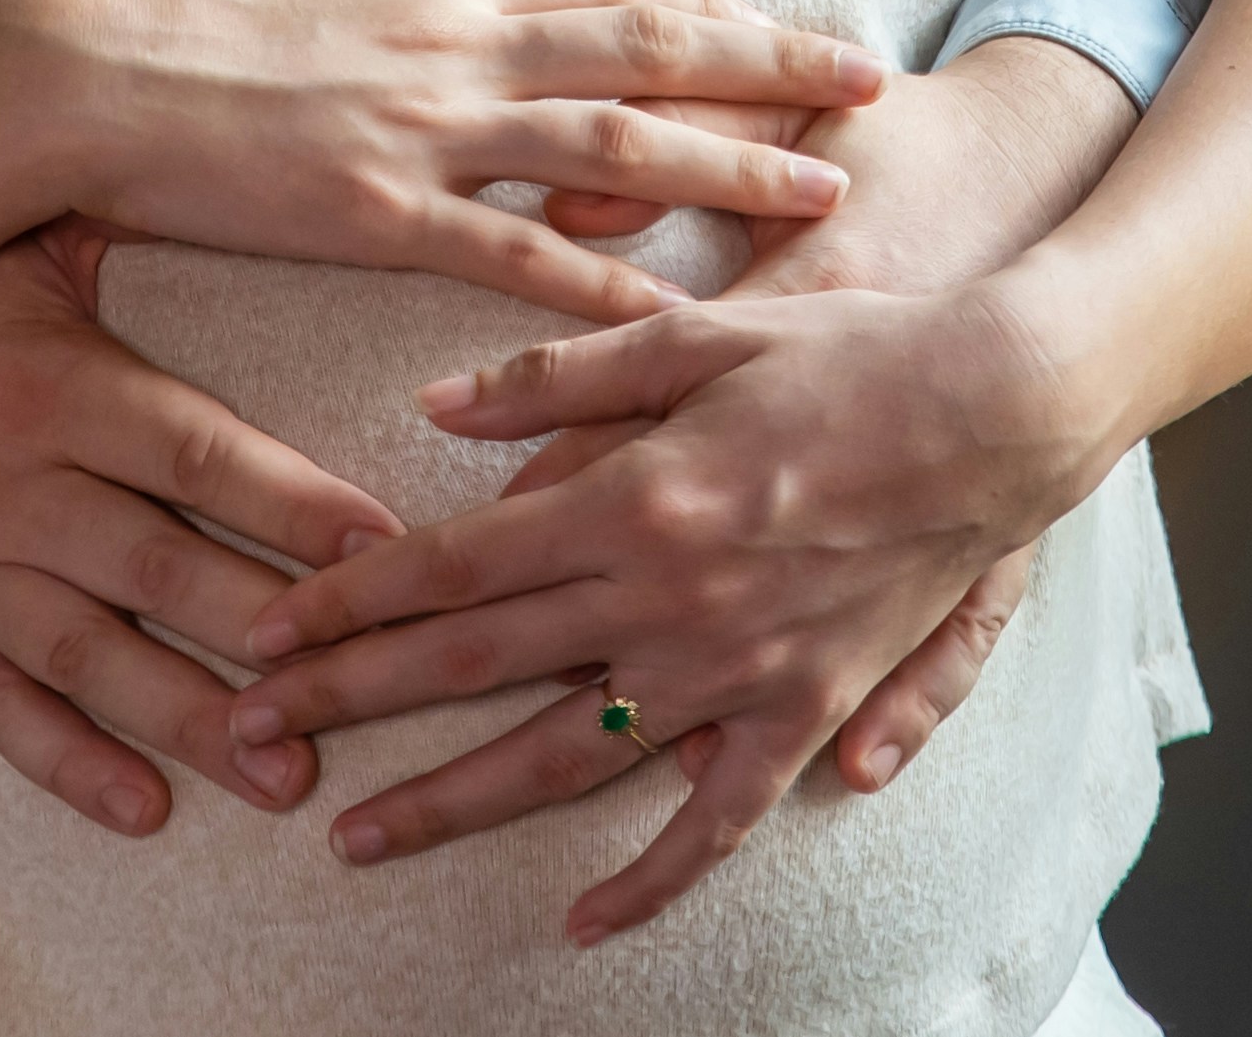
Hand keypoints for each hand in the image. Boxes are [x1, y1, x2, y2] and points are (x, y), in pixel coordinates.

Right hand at [0, 0, 882, 322]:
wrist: (65, 56)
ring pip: (614, 145)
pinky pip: (512, 252)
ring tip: (823, 193)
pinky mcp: (374, 210)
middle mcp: (458, 34)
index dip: (713, 8)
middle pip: (650, 48)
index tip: (789, 27)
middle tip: (872, 88)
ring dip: (728, 168)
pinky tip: (674, 311)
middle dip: (770, 69)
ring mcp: (424, 123)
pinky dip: (600, 282)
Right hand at [0, 228, 403, 840]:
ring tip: (284, 776)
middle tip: (367, 689)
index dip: (296, 505)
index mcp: (54, 386)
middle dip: (270, 637)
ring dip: (191, 722)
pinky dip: (67, 763)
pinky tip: (144, 806)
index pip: (198, 458)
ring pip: (90, 658)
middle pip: (161, 573)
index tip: (387, 547)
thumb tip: (267, 173)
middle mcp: (6, 485)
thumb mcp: (28, 231)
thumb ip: (140, 221)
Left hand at [230, 276, 1115, 943]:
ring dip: (447, 801)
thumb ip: (560, 376)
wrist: (1003, 410)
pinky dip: (650, 879)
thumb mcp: (700, 333)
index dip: (344, 600)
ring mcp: (733, 671)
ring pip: (561, 759)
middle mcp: (665, 599)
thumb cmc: (851, 352)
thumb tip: (434, 411)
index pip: (448, 564)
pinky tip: (585, 917)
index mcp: (628, 497)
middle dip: (348, 700)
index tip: (264, 631)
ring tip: (354, 836)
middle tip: (247, 736)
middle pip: (471, 665)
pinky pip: (712, 819)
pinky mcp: (804, 712)